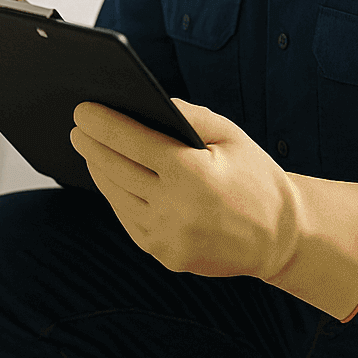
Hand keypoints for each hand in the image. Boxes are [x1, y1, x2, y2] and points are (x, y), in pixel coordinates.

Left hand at [70, 98, 300, 280]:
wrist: (280, 237)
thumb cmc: (255, 178)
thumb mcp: (230, 136)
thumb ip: (189, 115)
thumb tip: (148, 103)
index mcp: (192, 173)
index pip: (133, 142)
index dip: (104, 125)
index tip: (82, 111)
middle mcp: (175, 208)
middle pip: (117, 170)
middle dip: (92, 146)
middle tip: (77, 128)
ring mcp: (168, 236)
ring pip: (118, 197)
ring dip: (100, 172)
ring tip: (90, 152)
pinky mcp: (165, 255)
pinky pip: (130, 220)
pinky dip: (117, 198)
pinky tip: (111, 181)